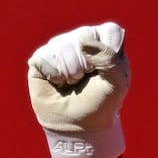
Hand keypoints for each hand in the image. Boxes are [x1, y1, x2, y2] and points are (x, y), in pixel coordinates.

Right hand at [27, 22, 130, 157]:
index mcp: (106, 42)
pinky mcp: (41, 57)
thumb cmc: (100, 104)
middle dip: (87, 65)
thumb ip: (110, 58)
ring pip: (63, 45)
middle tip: (86, 81)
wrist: (77, 126)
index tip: (106, 74)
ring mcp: (60, 45)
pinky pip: (45, 57)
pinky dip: (54, 75)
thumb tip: (83, 41)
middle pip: (84, 35)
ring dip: (70, 72)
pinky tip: (57, 82)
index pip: (110, 31)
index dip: (109, 54)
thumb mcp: (116, 83)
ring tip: (72, 82)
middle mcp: (83, 38)